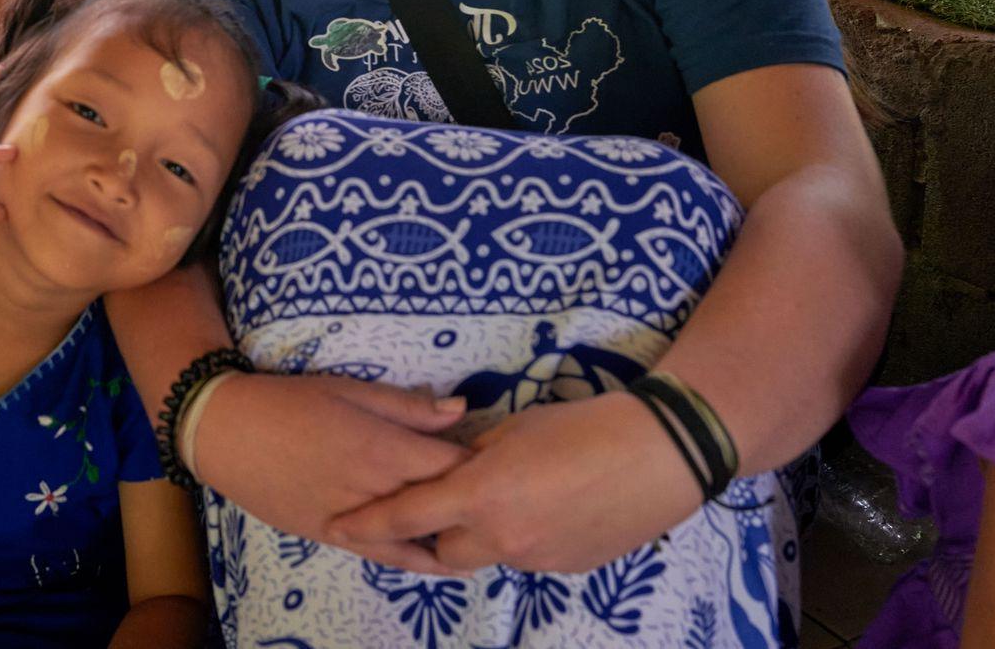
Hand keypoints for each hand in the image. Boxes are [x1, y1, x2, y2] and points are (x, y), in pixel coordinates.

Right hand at [192, 374, 472, 574]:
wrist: (226, 431)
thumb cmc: (288, 400)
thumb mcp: (348, 390)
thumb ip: (407, 406)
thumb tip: (461, 410)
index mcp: (381, 450)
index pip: (451, 467)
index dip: (479, 464)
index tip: (497, 458)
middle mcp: (373, 494)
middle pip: (439, 506)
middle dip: (469, 502)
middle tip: (494, 495)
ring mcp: (352, 522)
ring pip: (415, 543)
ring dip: (447, 540)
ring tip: (476, 538)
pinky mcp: (330, 538)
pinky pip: (381, 555)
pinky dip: (411, 558)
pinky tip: (434, 558)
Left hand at [329, 391, 702, 573]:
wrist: (659, 456)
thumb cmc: (581, 427)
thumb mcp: (514, 429)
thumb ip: (471, 452)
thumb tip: (450, 462)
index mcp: (479, 495)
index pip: (406, 516)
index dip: (368, 523)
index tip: (336, 526)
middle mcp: (501, 537)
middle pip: (442, 552)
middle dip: (430, 536)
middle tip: (433, 508)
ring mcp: (536, 558)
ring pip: (487, 556)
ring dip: (480, 534)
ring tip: (500, 499)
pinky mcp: (568, 568)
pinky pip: (526, 557)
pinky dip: (519, 536)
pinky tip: (543, 508)